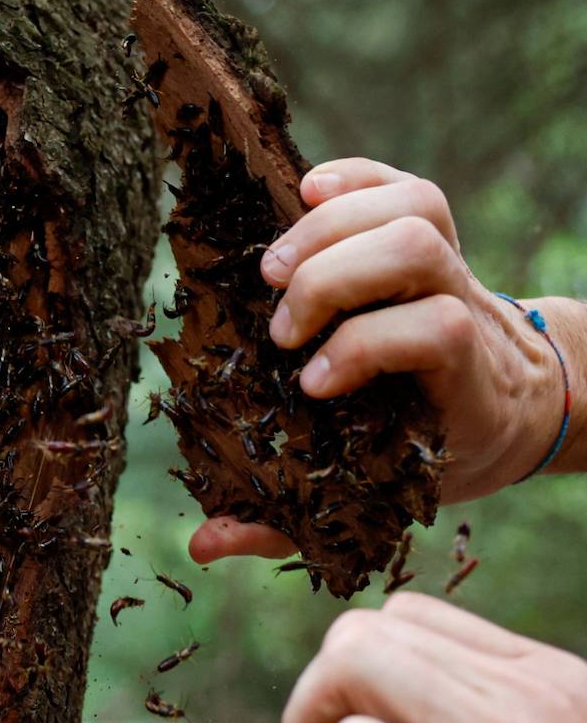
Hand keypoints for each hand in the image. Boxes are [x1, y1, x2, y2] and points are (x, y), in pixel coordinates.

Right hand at [189, 157, 566, 564]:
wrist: (519, 405)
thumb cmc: (433, 460)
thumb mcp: (375, 504)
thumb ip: (286, 524)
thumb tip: (202, 546)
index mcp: (463, 388)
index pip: (435, 331)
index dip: (368, 346)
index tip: (310, 386)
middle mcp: (466, 311)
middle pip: (418, 251)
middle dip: (336, 278)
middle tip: (281, 326)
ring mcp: (455, 267)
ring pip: (415, 207)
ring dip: (333, 226)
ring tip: (274, 268)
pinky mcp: (437, 235)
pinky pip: (406, 183)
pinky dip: (354, 177)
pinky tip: (303, 192)